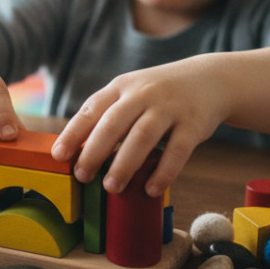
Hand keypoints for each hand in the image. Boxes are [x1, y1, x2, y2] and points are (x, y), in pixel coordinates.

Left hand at [50, 56, 226, 197]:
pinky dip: (163, 171)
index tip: (58, 156)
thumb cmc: (161, 95)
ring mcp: (170, 107)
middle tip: (82, 176)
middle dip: (94, 151)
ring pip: (143, 136)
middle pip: (113, 123)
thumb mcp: (133, 93)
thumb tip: (79, 153)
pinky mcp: (194, 124)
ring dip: (124, 164)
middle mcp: (144, 94)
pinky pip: (177, 150)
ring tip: (111, 187)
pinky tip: (150, 189)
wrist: (210, 79)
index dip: (73, 133)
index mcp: (122, 87)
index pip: (92, 109)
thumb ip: (110, 116)